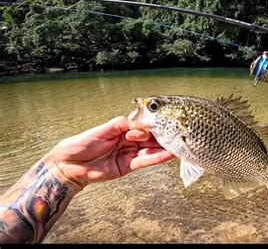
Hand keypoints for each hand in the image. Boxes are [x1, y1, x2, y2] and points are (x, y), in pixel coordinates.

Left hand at [43, 116, 174, 187]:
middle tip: (175, 135)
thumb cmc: (80, 144)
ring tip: (177, 146)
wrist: (68, 165)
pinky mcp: (128, 166)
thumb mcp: (101, 130)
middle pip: (149, 138)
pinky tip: (167, 155)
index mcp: (122, 129)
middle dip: (162, 137)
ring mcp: (129, 154)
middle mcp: (128, 141)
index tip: (159, 125)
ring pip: (150, 150)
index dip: (150, 126)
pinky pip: (145, 162)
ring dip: (163, 148)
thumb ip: (120, 125)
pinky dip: (156, 158)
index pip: (142, 126)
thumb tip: (138, 123)